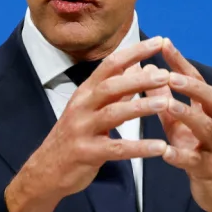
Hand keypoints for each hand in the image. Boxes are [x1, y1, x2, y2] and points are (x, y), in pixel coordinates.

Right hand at [6, 36, 171, 211]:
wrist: (46, 169)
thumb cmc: (74, 136)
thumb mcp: (91, 109)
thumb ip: (115, 92)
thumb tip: (139, 67)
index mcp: (85, 92)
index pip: (110, 65)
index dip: (134, 52)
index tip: (159, 42)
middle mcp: (82, 106)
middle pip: (110, 86)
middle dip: (138, 79)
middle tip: (166, 74)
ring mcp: (82, 129)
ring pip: (113, 114)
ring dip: (140, 107)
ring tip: (165, 104)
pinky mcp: (87, 153)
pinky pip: (117, 149)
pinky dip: (139, 148)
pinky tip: (160, 148)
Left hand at [147, 39, 211, 211]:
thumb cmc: (199, 152)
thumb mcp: (180, 125)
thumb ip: (166, 100)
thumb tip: (149, 71)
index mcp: (209, 111)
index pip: (198, 80)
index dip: (182, 63)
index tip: (164, 43)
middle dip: (192, 86)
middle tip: (170, 75)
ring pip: (207, 127)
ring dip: (187, 115)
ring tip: (167, 105)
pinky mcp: (209, 171)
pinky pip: (197, 162)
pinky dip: (182, 156)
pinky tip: (166, 152)